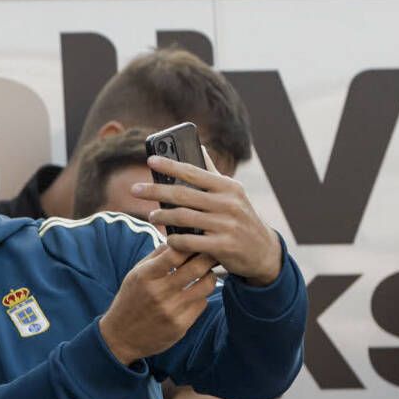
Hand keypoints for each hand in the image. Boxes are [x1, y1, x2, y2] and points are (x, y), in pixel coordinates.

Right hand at [96, 244, 219, 366]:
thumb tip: (178, 238)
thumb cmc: (130, 300)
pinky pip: (202, 303)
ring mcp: (171, 310)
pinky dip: (201, 296)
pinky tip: (194, 294)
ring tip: (206, 273)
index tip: (196, 241)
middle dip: (208, 257)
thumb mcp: (135, 274)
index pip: (175, 253)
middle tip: (212, 253)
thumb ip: (156, 256)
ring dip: (210, 276)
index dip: (190, 244)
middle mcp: (158, 293)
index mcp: (145, 276)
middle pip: (196, 268)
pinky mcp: (181, 325)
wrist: (121, 337)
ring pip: (206, 286)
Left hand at [131, 156, 282, 284]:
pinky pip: (190, 241)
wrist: (263, 252)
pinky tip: (167, 238)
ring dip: (162, 216)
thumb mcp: (232, 194)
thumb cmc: (240, 218)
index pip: (194, 172)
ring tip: (151, 216)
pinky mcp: (223, 246)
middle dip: (155, 191)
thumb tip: (198, 146)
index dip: (170, 166)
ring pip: (183, 217)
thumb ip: (212, 173)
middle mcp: (228, 203)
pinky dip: (175, 239)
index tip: (150, 161)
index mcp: (228, 187)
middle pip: (182, 194)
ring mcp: (227, 225)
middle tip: (134, 190)